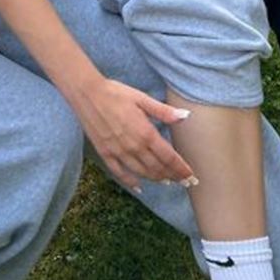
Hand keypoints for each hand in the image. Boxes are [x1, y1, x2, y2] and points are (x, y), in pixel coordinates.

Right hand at [73, 77, 195, 190]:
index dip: (181, 168)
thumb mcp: (141, 98)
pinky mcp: (105, 153)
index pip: (169, 157)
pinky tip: (139, 187)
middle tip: (185, 183)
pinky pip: (120, 173)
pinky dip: (131, 182)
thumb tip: (185, 116)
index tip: (192, 176)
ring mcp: (119, 152)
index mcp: (145, 133)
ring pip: (142, 173)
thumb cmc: (116, 92)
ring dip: (157, 179)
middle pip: (158, 168)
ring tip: (167, 182)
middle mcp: (134, 147)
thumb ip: (163, 111)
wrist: (87, 93)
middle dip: (173, 177)